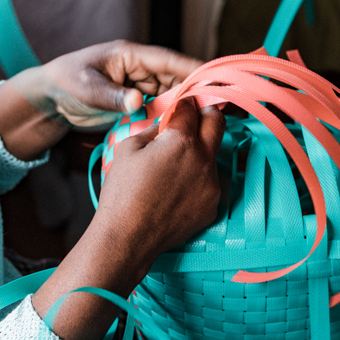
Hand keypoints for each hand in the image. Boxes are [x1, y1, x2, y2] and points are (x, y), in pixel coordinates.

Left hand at [9, 40, 201, 128]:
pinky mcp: (136, 100)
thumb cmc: (65, 82)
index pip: (169, 61)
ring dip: (185, 106)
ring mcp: (139, 84)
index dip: (193, 69)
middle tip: (217, 107)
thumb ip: (113, 96)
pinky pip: (159, 107)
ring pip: (170, 94)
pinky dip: (170, 116)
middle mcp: (139, 67)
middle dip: (195, 91)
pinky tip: (181, 129)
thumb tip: (139, 101)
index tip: (214, 80)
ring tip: (205, 121)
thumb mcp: (87, 88)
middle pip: (176, 78)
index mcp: (131, 55)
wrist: (50, 97)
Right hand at [31, 97, 223, 339]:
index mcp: (181, 140)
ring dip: (200, 151)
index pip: (190, 107)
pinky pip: (210, 183)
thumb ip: (151, 129)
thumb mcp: (128, 148)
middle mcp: (203, 159)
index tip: (179, 106)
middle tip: (194, 118)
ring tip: (174, 166)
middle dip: (206, 114)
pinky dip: (198, 179)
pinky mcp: (211, 206)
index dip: (183, 103)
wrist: (127, 237)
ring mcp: (211, 184)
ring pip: (214, 155)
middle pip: (217, 122)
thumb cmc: (122, 191)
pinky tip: (176, 190)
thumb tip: (163, 123)